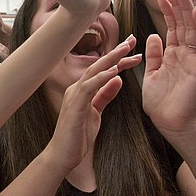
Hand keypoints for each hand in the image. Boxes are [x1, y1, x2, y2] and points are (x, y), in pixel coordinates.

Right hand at [47, 35, 140, 173]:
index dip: (117, 59)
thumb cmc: (77, 136)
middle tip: (132, 40)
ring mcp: (74, 96)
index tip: (133, 50)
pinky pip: (89, 87)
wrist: (62, 155)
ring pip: (94, 71)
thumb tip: (118, 80)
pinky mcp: (75, 106)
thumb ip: (105, 96)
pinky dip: (101, 78)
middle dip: (116, 52)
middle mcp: (77, 89)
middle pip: (98, 65)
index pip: (102, 70)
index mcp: (82, 90)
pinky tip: (114, 71)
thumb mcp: (96, 113)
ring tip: (126, 49)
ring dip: (111, 59)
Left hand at [142, 0, 195, 136]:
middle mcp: (187, 54)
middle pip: (184, 23)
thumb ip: (154, 55)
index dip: (167, 10)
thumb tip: (153, 35)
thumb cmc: (160, 104)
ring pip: (194, 28)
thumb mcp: (152, 74)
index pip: (172, 27)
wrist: (170, 124)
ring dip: (188, 8)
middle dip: (177, 3)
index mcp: (174, 55)